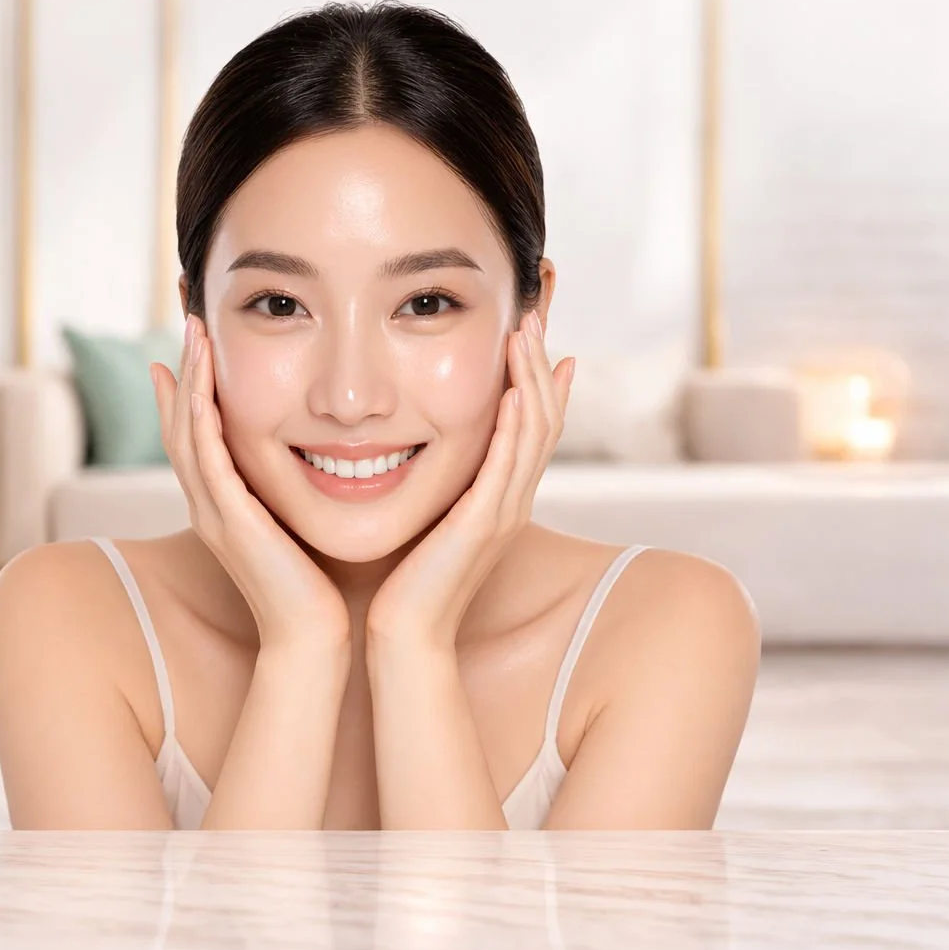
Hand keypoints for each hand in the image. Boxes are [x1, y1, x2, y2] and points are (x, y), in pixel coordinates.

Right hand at [151, 315, 350, 648]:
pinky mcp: (228, 520)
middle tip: (188, 322)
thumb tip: (326, 463)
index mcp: (225, 508)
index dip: (191, 392)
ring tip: (194, 333)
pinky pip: (205, 457)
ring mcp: (213, 513)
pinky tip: (204, 381)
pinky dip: (201, 415)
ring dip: (189, 379)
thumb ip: (299, 497)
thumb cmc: (318, 591)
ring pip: (186, 433)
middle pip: (181, 425)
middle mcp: (210, 507)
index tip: (196, 348)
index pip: (198, 438)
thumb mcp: (301, 530)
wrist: (312, 639)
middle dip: (183, 371)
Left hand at [366, 311, 574, 651]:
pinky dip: (515, 425)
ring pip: (535, 433)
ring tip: (528, 332)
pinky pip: (510, 466)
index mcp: (499, 499)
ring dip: (532, 379)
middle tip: (536, 314)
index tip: (540, 337)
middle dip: (541, 363)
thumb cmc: (403, 583)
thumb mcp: (427, 519)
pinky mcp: (485, 524)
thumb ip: (434, 485)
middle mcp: (511, 501)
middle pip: (545, 419)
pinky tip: (514, 391)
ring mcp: (503, 512)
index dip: (541, 381)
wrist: (405, 635)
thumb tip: (413, 449)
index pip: (533, 427)